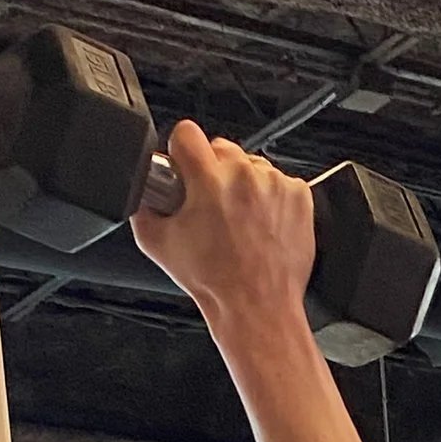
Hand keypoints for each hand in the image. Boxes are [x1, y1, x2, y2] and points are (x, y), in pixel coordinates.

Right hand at [131, 122, 314, 337]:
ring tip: (239, 221)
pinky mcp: (298, 195)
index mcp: (208, 181)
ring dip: (243, 185)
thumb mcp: (158, 246)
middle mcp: (244, 176)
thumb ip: (143, 208)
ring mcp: (275, 184)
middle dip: (213, 171)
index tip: (184, 166)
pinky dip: (270, 198)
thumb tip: (142, 192)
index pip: (187, 132)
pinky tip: (261, 225)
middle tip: (212, 206)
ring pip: (251, 165)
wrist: (257, 309)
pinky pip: (279, 182)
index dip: (182, 151)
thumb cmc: (215, 283)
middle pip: (221, 147)